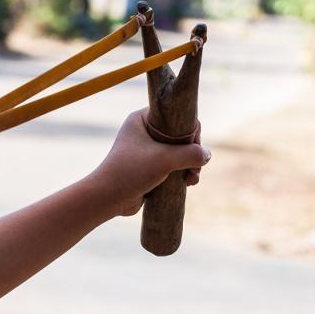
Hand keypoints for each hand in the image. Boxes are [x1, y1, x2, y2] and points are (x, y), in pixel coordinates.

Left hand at [93, 108, 210, 215]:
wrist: (107, 198)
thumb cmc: (131, 171)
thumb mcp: (165, 159)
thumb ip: (191, 154)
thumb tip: (207, 155)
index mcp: (142, 119)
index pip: (175, 115)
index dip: (190, 130)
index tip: (194, 147)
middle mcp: (144, 132)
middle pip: (180, 135)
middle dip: (192, 152)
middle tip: (196, 167)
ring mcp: (146, 151)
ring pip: (178, 152)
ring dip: (190, 165)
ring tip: (191, 179)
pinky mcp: (149, 168)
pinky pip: (172, 166)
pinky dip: (182, 173)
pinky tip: (187, 184)